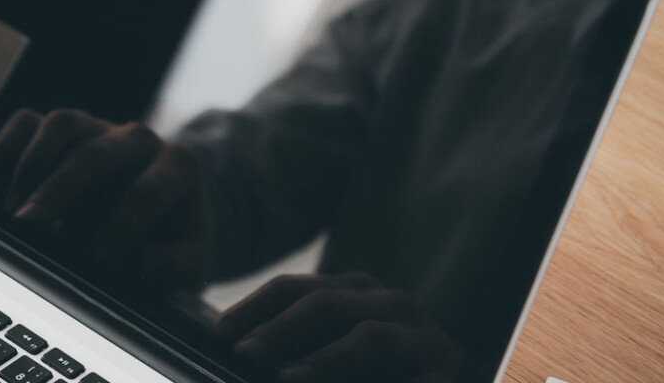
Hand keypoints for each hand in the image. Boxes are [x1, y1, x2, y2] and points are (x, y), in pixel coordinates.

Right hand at [0, 108, 206, 286]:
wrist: (152, 210)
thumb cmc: (166, 239)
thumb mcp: (188, 262)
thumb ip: (177, 266)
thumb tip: (148, 263)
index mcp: (177, 168)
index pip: (147, 193)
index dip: (119, 228)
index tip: (95, 261)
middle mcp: (136, 139)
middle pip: (95, 153)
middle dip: (56, 193)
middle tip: (26, 228)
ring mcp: (96, 127)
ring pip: (59, 124)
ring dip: (28, 169)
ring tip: (11, 214)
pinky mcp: (61, 128)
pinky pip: (24, 123)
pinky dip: (5, 156)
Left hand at [213, 273, 460, 382]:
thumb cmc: (381, 373)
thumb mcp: (332, 354)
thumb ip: (294, 351)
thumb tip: (241, 353)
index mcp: (353, 294)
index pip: (292, 290)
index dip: (251, 310)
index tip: (217, 335)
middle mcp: (389, 303)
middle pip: (324, 303)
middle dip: (277, 328)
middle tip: (242, 353)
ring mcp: (422, 335)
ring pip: (367, 334)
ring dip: (325, 360)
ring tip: (289, 378)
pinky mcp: (445, 369)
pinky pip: (408, 376)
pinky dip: (372, 379)